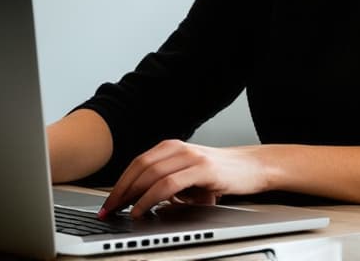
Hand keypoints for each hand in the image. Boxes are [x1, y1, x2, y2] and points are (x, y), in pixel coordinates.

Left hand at [98, 140, 269, 219]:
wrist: (253, 167)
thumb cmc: (221, 174)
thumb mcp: (189, 178)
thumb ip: (168, 185)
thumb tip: (145, 204)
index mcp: (172, 148)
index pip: (137, 163)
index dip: (119, 183)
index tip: (107, 202)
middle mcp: (178, 148)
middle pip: (139, 166)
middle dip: (119, 190)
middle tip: (107, 209)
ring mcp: (190, 157)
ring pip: (151, 174)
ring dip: (132, 195)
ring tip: (121, 212)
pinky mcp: (202, 169)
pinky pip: (168, 184)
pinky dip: (150, 198)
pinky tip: (143, 209)